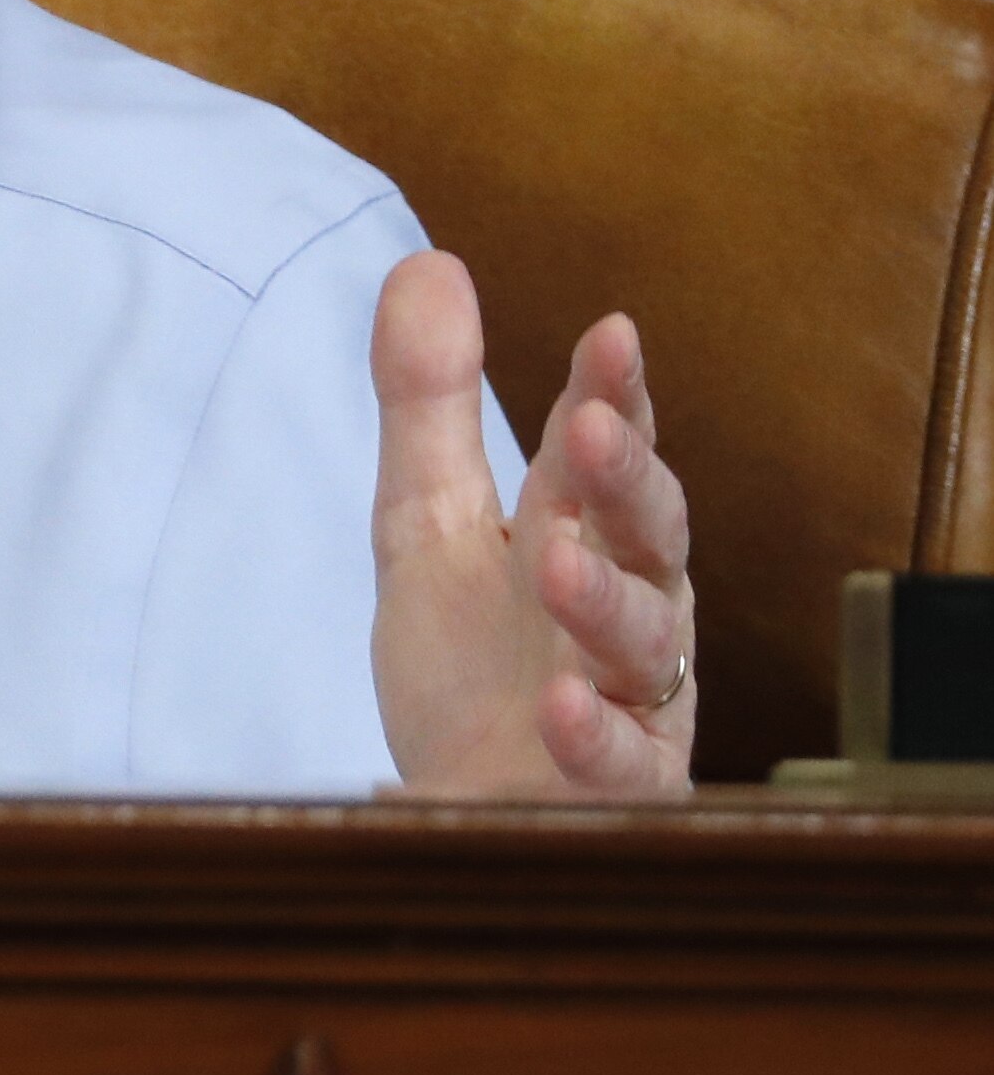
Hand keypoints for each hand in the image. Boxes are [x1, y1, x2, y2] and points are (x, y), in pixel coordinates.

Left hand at [367, 249, 694, 797]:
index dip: (613, 394)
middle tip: (594, 426)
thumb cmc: (470, 666)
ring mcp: (631, 700)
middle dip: (625, 479)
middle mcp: (627, 609)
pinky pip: (621, 765)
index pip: (607, 452)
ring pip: (645, 644)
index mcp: (584, 536)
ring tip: (555, 561)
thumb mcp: (427, 523)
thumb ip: (429, 403)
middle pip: (648, 536)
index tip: (610, 335)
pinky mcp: (616, 791)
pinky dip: (595, 738)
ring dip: (604, 600)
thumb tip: (426, 263)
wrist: (466, 811)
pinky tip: (562, 709)